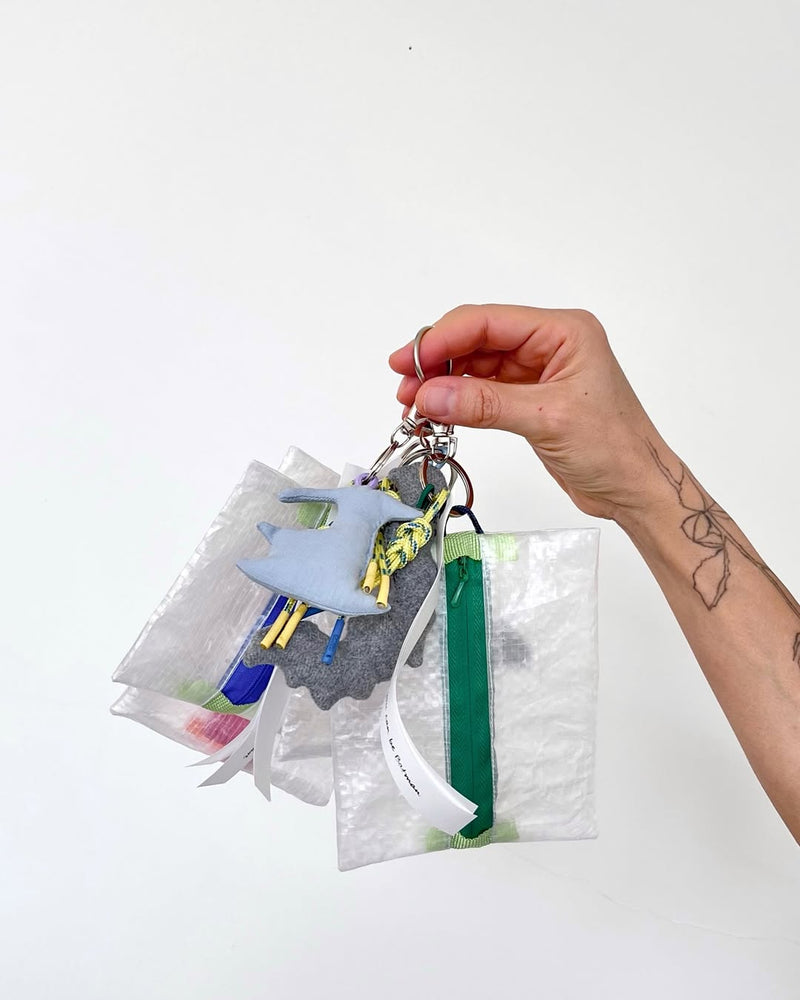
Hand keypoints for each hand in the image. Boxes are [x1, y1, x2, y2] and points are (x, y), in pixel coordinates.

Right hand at [389, 304, 671, 521]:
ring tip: (413, 404)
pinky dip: (458, 399)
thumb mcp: (546, 420)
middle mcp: (549, 342)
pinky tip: (437, 411)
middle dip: (438, 359)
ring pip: (476, 364)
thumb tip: (429, 396)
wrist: (635, 488)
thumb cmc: (612, 448)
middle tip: (403, 385)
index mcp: (563, 331)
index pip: (490, 321)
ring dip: (443, 382)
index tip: (409, 363)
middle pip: (478, 338)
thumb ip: (485, 403)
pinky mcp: (529, 397)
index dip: (444, 339)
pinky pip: (483, 388)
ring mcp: (537, 370)